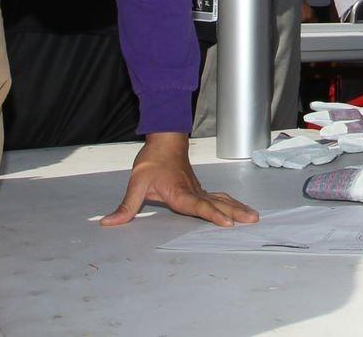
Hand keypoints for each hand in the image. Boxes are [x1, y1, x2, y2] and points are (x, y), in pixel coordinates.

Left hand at [99, 133, 256, 227]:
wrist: (164, 140)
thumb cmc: (153, 161)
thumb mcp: (136, 182)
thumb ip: (126, 206)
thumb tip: (109, 222)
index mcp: (180, 193)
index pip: (198, 206)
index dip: (212, 215)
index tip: (228, 223)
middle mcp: (193, 192)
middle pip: (218, 204)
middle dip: (235, 213)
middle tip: (252, 220)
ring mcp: (199, 190)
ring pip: (222, 199)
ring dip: (237, 207)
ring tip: (253, 216)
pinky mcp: (199, 189)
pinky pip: (219, 197)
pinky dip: (231, 203)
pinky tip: (238, 208)